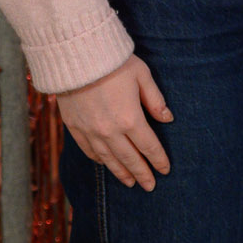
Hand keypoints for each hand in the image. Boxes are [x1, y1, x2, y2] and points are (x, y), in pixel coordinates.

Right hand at [55, 55, 172, 189]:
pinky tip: (106, 164)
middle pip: (130, 159)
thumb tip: (168, 118)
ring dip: (121, 172)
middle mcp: (110, 131)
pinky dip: (99, 160)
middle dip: (142, 173)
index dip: (158, 160)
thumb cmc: (113, 62)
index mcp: (130, 119)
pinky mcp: (74, 127)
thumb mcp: (142, 75)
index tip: (165, 170)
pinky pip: (89, 150)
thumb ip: (155, 100)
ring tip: (130, 183)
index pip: (149, 146)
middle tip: (150, 186)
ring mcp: (90, 131)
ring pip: (109, 159)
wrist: (75, 56)